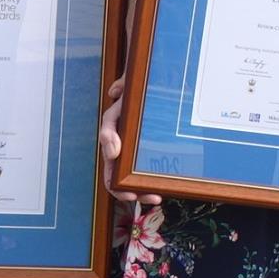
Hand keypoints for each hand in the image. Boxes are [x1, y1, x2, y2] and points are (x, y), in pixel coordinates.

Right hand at [99, 74, 160, 204]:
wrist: (149, 79)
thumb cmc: (131, 94)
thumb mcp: (119, 106)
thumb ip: (110, 125)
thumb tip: (112, 144)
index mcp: (113, 144)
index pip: (111, 174)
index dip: (118, 188)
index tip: (131, 193)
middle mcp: (124, 149)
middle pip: (127, 180)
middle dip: (138, 192)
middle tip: (154, 198)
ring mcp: (140, 148)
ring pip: (141, 176)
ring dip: (148, 188)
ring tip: (160, 195)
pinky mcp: (155, 143)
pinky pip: (154, 164)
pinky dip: (158, 176)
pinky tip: (168, 182)